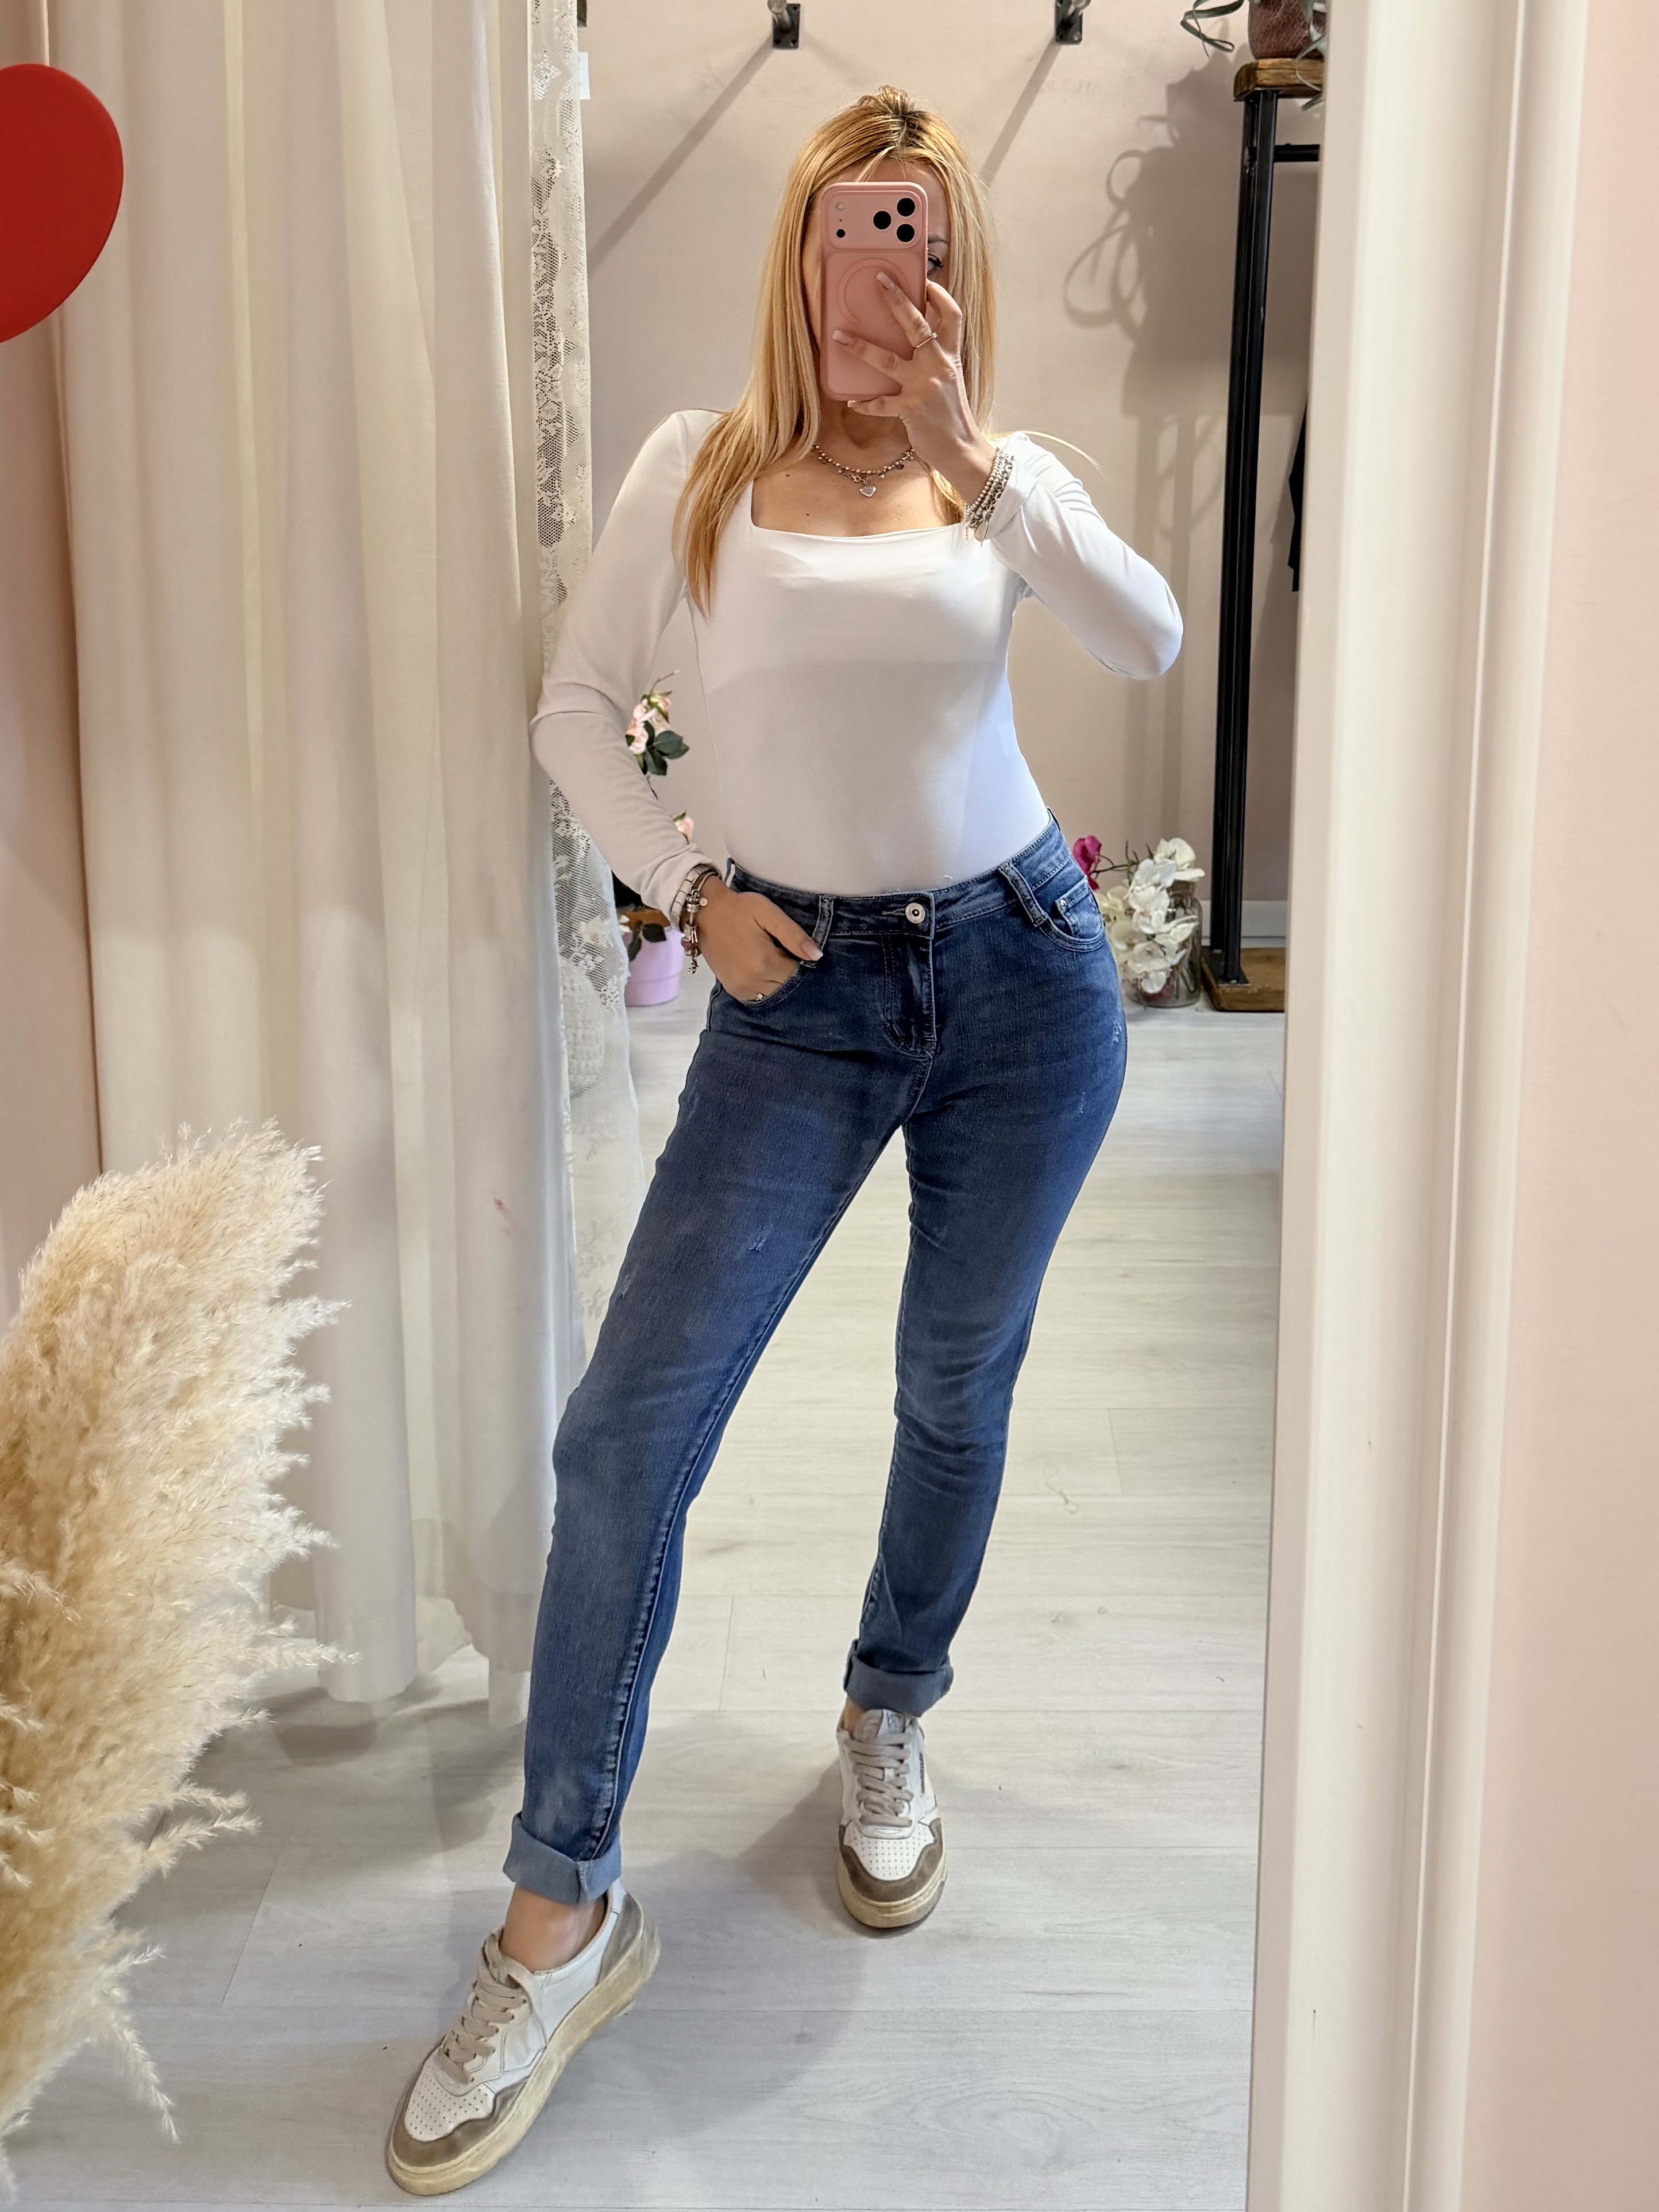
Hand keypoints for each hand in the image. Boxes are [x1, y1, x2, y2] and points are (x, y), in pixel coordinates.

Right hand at [695, 877, 821, 1001]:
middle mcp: (754, 980)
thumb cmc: (740, 909)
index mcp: (766, 962)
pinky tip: (761, 968)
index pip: (797, 974)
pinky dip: (765, 985)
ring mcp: (741, 987)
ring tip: (771, 958)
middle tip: (783, 952)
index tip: (794, 948)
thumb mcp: (769, 914)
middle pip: (786, 985)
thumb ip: (794, 936)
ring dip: (777, 980)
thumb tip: (817, 956)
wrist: (705, 913)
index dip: (801, 962)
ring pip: (773, 993)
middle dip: (789, 972)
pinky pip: (758, 996)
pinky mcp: (733, 989)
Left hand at [830, 276, 995, 503]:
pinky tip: (852, 402)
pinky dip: (865, 403)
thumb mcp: (950, 380)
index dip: (940, 295)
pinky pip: (880, 403)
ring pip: (887, 358)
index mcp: (951, 356)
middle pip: (916, 324)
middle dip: (897, 299)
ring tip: (839, 336)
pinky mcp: (910, 409)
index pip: (952, 315)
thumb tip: (914, 340)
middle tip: (878, 281)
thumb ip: (935, 358)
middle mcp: (938, 365)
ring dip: (860, 347)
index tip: (925, 280)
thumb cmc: (952, 414)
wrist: (961, 449)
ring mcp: (923, 386)